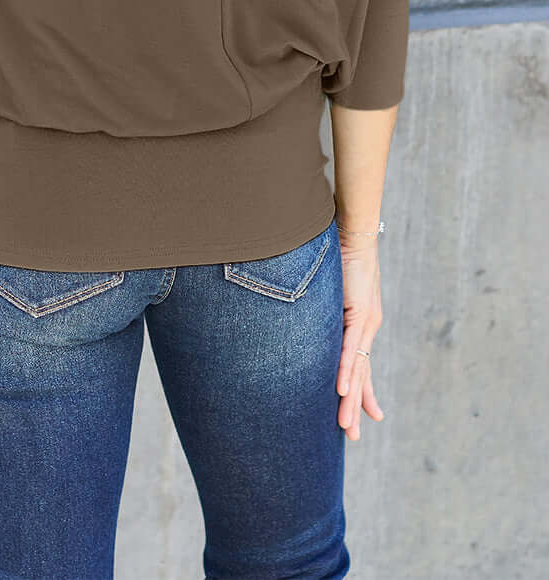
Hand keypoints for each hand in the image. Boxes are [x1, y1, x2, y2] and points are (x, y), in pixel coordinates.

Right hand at [335, 237, 384, 440]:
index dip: (361, 391)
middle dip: (357, 407)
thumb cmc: (339, 252)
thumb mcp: (329, 287)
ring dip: (350, 399)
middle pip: (362, 375)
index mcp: (360, 323)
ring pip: (357, 369)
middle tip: (353, 436)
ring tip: (347, 427)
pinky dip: (347, 371)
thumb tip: (299, 311)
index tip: (366, 415)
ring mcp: (365, 322)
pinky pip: (350, 349)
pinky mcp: (360, 313)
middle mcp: (366, 327)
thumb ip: (321, 306)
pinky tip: (343, 392)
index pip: (360, 365)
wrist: (354, 230)